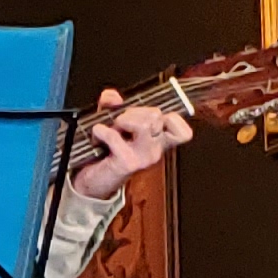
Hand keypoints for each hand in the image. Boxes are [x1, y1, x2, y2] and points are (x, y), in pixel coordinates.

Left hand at [69, 89, 191, 200]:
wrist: (94, 180)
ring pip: (143, 123)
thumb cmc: (106, 151)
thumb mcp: (111, 122)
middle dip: (134, 112)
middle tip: (121, 124)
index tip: (150, 117)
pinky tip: (98, 135)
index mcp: (157, 142)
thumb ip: (112, 104)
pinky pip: (115, 136)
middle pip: (157, 115)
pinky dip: (101, 131)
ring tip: (113, 129)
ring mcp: (143, 158)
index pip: (182, 132)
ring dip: (122, 120)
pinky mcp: (127, 163)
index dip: (172, 118)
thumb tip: (114, 97)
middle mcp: (154, 150)